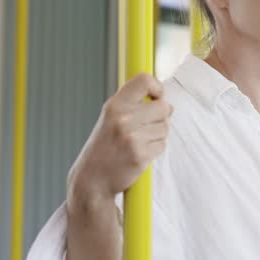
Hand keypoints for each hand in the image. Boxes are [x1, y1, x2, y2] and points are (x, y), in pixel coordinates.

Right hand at [67, 74, 172, 205]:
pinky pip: (162, 145)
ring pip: (165, 127)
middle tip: (147, 127)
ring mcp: (132, 137)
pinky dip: (155, 149)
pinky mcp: (141, 155)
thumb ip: (135, 107)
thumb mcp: (111, 119)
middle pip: (163, 107)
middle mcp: (123, 118)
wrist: (92, 179)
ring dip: (158, 135)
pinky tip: (140, 153)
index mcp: (114, 105)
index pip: (144, 81)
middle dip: (162, 117)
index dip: (157, 87)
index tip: (156, 97)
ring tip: (139, 142)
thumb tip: (168, 104)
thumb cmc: (104, 147)